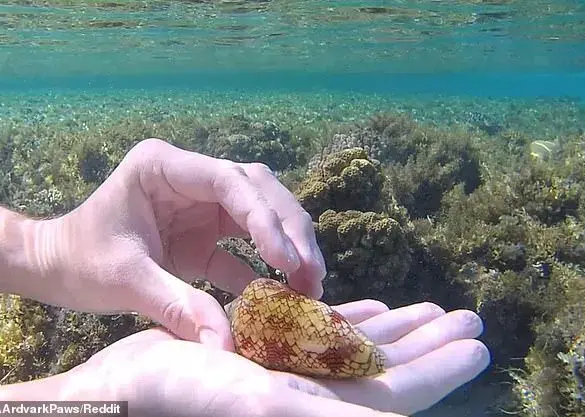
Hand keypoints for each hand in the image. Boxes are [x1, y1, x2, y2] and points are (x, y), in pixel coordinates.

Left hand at [30, 139, 325, 347]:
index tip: (288, 259)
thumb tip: (224, 345)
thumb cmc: (80, 260)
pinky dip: (264, 269)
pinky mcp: (205, 231)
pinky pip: (244, 246)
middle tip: (312, 272)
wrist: (60, 266)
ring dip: (287, 246)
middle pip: (257, 190)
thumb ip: (177, 306)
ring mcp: (201, 203)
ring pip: (261, 213)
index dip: (265, 218)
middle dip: (289, 229)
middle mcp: (190, 177)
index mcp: (164, 167)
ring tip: (309, 282)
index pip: (230, 181)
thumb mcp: (126, 280)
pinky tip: (282, 293)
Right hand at [55, 299, 488, 416]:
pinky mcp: (268, 355)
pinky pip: (321, 335)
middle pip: (386, 371)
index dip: (440, 370)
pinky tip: (374, 306)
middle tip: (472, 318)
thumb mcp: (261, 403)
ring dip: (399, 327)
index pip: (395, 393)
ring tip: (436, 307)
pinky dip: (350, 319)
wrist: (122, 390)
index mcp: (315, 412)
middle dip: (430, 344)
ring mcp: (291, 375)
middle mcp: (310, 398)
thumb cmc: (176, 397)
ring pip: (358, 349)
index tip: (480, 345)